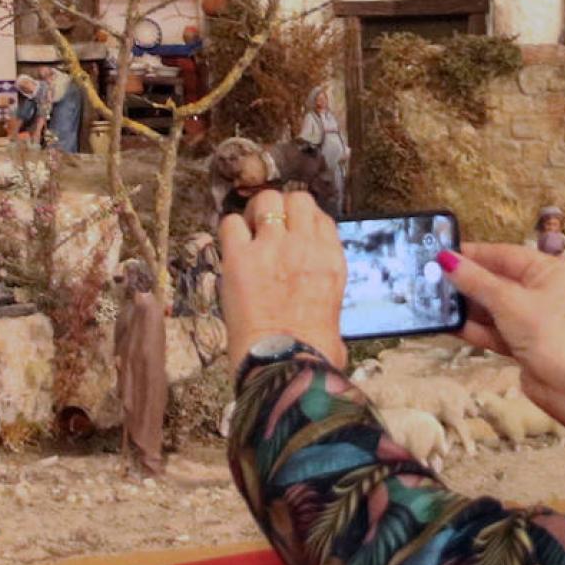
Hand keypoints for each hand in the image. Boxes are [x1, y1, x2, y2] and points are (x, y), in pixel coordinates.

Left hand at [218, 189, 347, 370]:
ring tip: (249, 231)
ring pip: (266, 200)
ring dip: (256, 212)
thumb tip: (318, 301)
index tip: (293, 232)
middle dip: (282, 208)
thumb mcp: (334, 312)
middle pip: (297, 200)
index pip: (320, 217)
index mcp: (331, 260)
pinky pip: (231, 223)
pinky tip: (231, 247)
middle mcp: (305, 246)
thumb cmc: (312, 350)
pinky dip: (230, 230)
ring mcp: (272, 248)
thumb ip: (325, 290)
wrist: (287, 364)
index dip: (303, 221)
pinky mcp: (240, 258)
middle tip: (269, 226)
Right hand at [439, 244, 564, 449]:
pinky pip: (494, 330)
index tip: (444, 253)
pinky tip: (450, 325)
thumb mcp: (507, 301)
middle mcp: (543, 293)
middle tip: (434, 278)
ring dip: (467, 307)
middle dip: (467, 282)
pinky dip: (475, 329)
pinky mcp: (523, 343)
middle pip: (497, 281)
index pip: (505, 255)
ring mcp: (533, 319)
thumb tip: (448, 261)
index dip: (474, 254)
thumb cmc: (551, 336)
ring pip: (493, 308)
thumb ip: (476, 281)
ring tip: (436, 301)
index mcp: (550, 272)